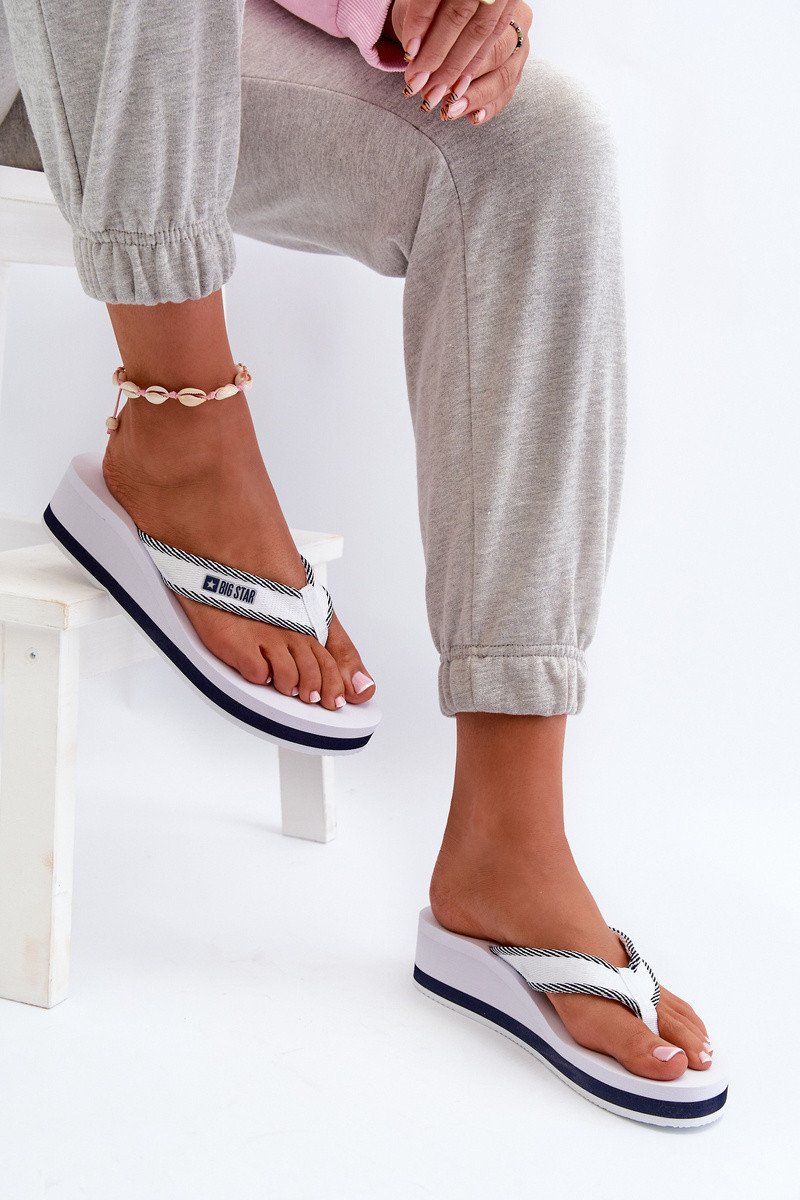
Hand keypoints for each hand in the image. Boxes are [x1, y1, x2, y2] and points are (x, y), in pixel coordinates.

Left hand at [392, 0, 522, 102]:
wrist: (444, 19)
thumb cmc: (437, 14)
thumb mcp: (431, 13)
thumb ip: (428, 27)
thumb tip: (413, 53)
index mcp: (500, 1)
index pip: (481, 29)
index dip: (453, 53)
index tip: (428, 72)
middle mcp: (518, 24)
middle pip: (496, 55)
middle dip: (462, 79)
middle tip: (434, 95)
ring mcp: (520, 50)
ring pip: (504, 78)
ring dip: (475, 98)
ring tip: (449, 111)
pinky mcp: (516, 72)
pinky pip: (507, 94)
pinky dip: (488, 108)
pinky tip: (471, 118)